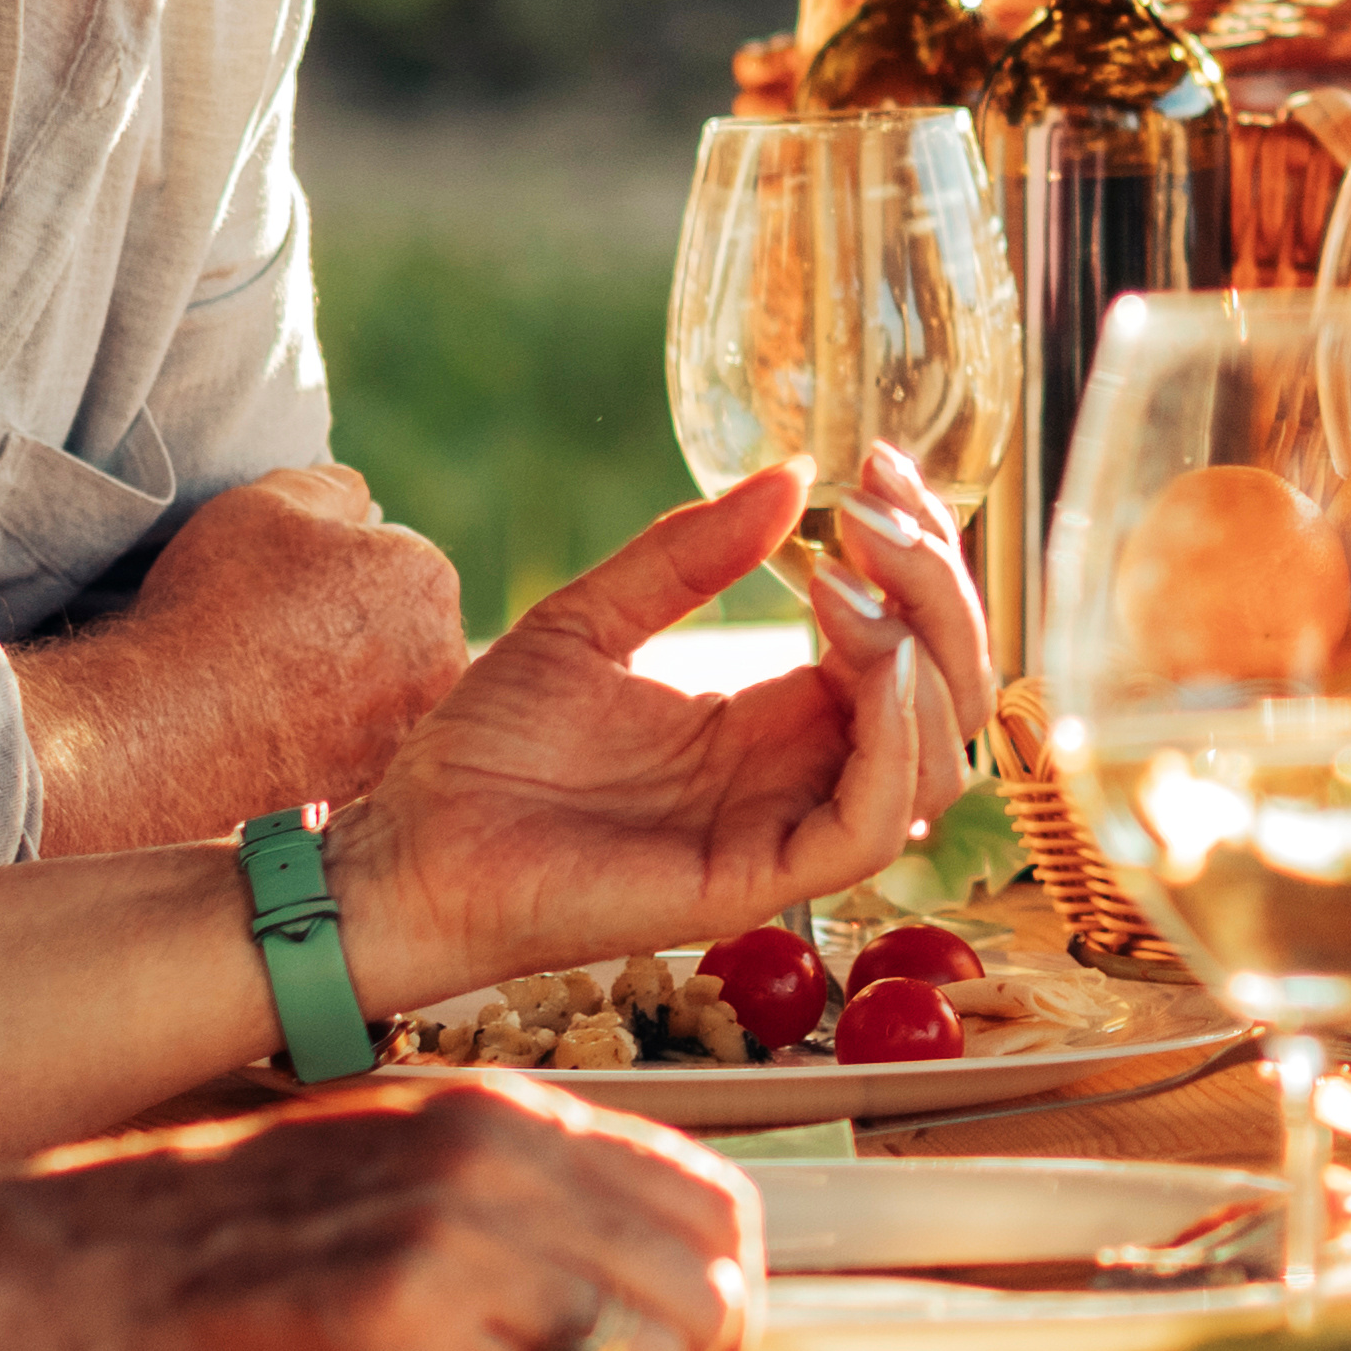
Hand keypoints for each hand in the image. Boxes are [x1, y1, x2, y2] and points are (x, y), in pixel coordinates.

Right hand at [0, 1073, 771, 1350]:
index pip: (717, 1205)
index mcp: (511, 1113)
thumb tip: (671, 1277)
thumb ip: (533, 1199)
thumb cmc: (242, 1234)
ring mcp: (446, 1233)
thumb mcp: (406, 1163)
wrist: (80, 1265)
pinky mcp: (389, 1321)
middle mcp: (496, 1156)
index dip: (712, 1299)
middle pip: (705, 1294)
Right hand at [26, 460, 474, 845]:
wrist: (163, 729)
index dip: (333, 559)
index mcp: (428, 578)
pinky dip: (323, 738)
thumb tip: (361, 505)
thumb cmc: (214, 603)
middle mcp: (442, 660)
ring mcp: (409, 732)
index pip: (393, 552)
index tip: (285, 581)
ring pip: (380, 689)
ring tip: (269, 685)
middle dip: (353, 623)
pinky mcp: (372, 787)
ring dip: (342, 683)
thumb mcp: (269, 500)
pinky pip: (353, 748)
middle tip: (274, 635)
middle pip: (400, 625)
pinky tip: (270, 730)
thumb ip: (333, 488)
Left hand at [338, 449, 997, 1008]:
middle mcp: (795, 780)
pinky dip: (895, 736)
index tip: (878, 469)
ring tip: (849, 580)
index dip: (915, 561)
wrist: (405, 848)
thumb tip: (793, 474)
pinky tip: (860, 651)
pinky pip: (869, 823)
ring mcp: (782, 834)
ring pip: (935, 761)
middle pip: (946, 699)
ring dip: (924, 654)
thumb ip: (688, 555)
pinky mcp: (753, 881)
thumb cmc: (483, 753)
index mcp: (771, 725)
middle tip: (879, 510)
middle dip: (940, 593)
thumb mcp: (591, 620)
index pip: (905, 649)